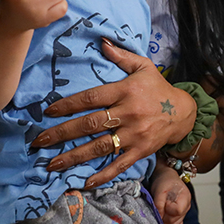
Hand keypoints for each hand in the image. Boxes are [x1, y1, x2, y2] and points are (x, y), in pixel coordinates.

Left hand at [30, 40, 197, 187]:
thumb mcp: (143, 67)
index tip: (48, 112)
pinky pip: (119, 165)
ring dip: (74, 157)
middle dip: (62, 133)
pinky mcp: (140, 151)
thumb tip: (101, 42)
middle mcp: (128, 113)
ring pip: (99, 147)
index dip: (69, 105)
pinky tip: (85, 182)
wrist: (183, 112)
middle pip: (90, 124)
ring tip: (52, 163)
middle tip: (39, 141)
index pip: (92, 98)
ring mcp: (134, 134)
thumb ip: (122, 56)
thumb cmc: (157, 89)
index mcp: (125, 91)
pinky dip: (103, 175)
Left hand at [151, 167, 190, 223]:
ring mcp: (183, 213)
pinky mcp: (178, 217)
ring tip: (157, 216)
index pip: (177, 211)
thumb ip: (159, 203)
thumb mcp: (159, 190)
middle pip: (175, 221)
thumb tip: (158, 217)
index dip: (167, 210)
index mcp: (184, 197)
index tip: (162, 204)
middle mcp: (186, 206)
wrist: (166, 179)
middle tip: (156, 212)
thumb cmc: (164, 182)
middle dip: (163, 219)